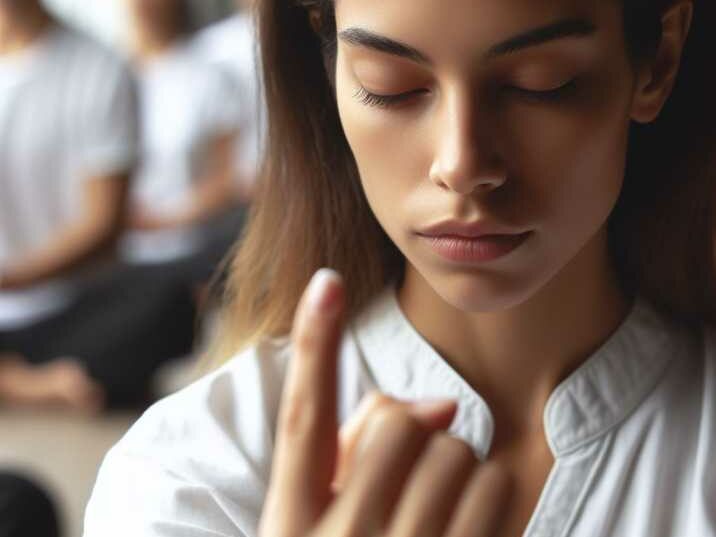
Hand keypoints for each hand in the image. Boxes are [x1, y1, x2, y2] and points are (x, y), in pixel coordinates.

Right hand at [258, 269, 511, 536]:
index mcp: (291, 523)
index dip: (313, 344)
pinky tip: (466, 522)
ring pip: (452, 447)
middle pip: (395, 422)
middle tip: (408, 475)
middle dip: (411, 434)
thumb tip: (443, 406)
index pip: (302, 417)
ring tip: (434, 509)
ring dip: (452, 464)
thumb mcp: (328, 516)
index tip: (326, 281)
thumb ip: (362, 448)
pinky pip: (494, 484)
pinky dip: (489, 491)